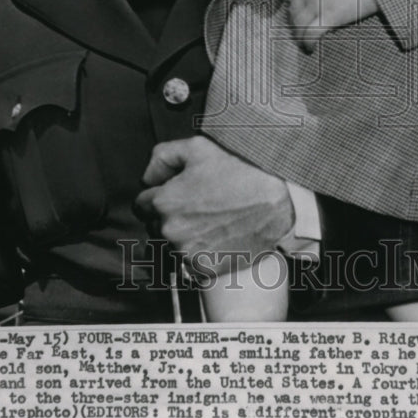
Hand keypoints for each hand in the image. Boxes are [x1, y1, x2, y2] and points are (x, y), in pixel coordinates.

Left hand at [134, 135, 293, 270]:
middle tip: (197, 205)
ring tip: (210, 220)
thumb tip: (148, 177)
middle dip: (169, 216)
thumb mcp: (197, 147)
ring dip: (183, 236)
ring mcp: (188, 253)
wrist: (276, 200)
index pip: (141, 205)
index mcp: (164, 202)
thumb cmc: (239, 171)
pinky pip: (190, 264)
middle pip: (156, 226)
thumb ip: (162, 157)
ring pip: (172, 246)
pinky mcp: (205, 269)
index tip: (175, 195)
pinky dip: (199, 253)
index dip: (157, 196)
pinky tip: (217, 236)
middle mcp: (171, 231)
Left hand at [288, 0, 377, 52]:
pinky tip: (310, 49)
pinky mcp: (330, 16)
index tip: (295, 19)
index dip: (292, 11)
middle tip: (299, 36)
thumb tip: (314, 8)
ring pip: (299, 25)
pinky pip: (311, 33)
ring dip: (300, 37)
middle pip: (294, 13)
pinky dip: (308, 43)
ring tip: (305, 44)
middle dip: (295, 26)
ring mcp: (319, 3)